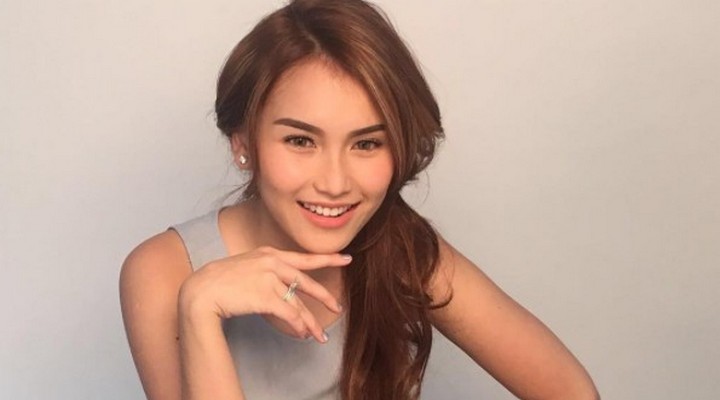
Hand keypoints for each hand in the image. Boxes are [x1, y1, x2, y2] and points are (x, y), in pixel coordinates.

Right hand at [178, 246, 350, 342]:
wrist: (201, 290)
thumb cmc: (218, 281)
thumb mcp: (245, 267)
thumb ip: (265, 272)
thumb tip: (281, 289)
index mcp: (269, 253)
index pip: (304, 257)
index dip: (327, 259)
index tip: (346, 258)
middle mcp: (272, 262)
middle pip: (307, 281)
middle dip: (324, 297)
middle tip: (337, 308)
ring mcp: (269, 278)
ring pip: (299, 303)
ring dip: (310, 322)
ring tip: (319, 335)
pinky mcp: (265, 296)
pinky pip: (290, 314)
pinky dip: (298, 326)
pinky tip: (302, 334)